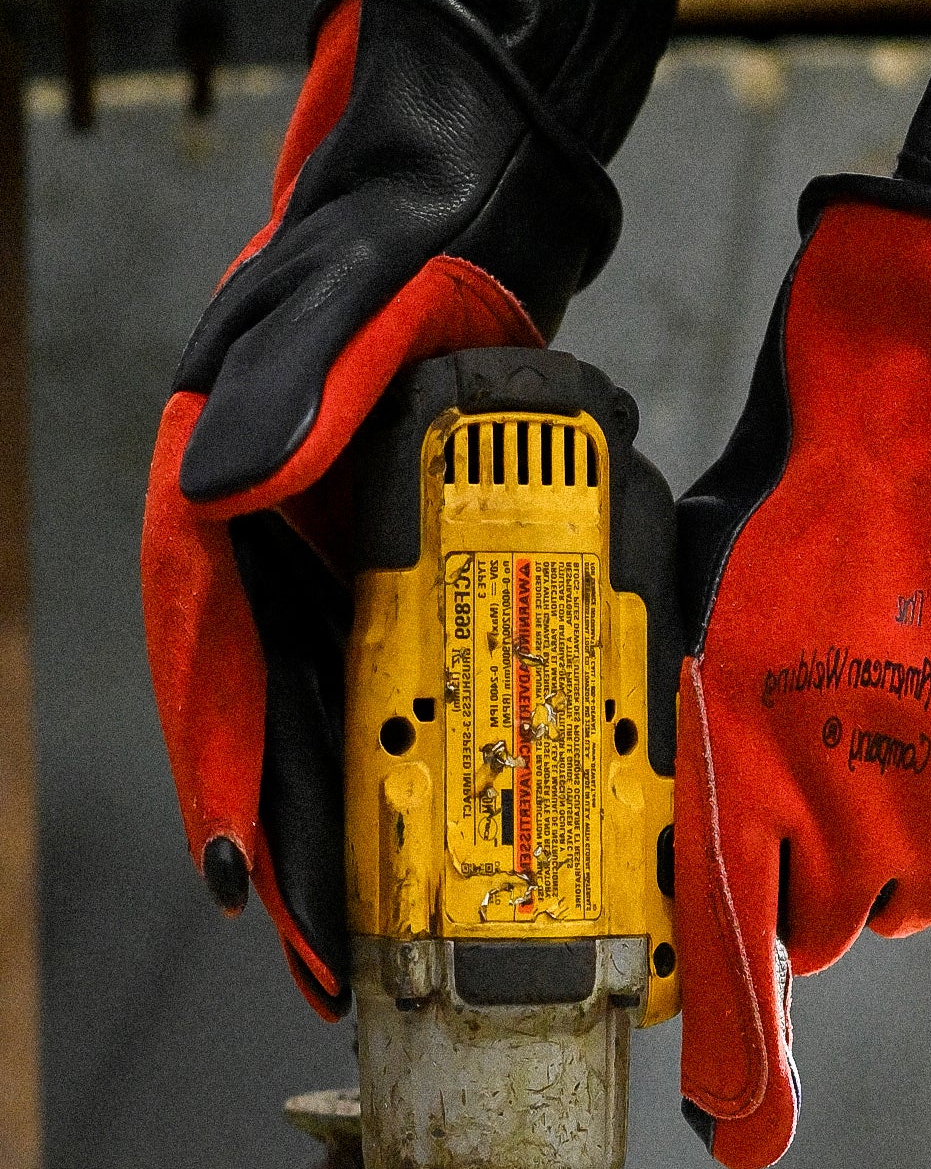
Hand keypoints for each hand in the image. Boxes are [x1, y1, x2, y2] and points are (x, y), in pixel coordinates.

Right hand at [142, 0, 676, 1012]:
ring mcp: (354, 571)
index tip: (256, 893)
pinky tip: (480, 833)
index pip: (219, 679)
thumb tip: (213, 492)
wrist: (467, 202)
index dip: (235, 792)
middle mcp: (285, 563)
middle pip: (287, 732)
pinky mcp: (423, 567)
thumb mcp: (322, 302)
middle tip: (337, 966)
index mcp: (231, 516)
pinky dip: (446, 758)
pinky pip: (428, 679)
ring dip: (374, 837)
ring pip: (355, 725)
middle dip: (310, 857)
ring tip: (397, 944)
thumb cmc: (378, 242)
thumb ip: (277, 392)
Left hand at [673, 178, 930, 1168]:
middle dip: (820, 873)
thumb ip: (714, 773)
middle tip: (842, 772)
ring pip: (901, 901)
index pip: (730, 946)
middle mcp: (843, 827)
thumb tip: (712, 870)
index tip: (741, 1117)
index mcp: (745, 778)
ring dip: (899, 848)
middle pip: (817, 930)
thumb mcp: (720, 649)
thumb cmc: (821, 541)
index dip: (736, 1039)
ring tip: (907, 739)